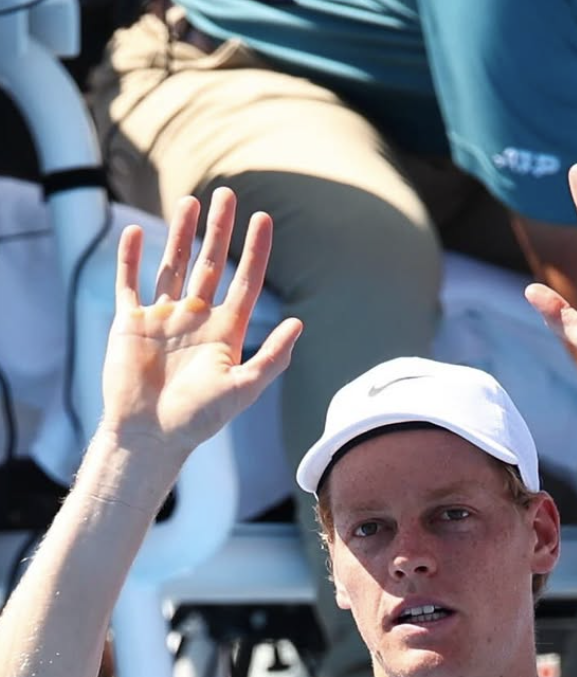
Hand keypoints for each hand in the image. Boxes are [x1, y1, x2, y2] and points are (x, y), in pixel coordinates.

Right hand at [101, 188, 301, 460]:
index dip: (255, 251)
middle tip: (228, 193)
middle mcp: (195, 320)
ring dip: (181, 234)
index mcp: (224, 333)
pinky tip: (134, 231)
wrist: (150, 437)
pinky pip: (129, 283)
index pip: (245, 282)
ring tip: (190, 201)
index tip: (263, 218)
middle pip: (211, 264)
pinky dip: (130, 258)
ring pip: (173, 265)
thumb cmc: (198, 421)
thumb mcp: (242, 390)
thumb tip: (300, 324)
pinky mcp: (130, 324)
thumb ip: (271, 358)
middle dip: (219, 230)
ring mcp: (162, 319)